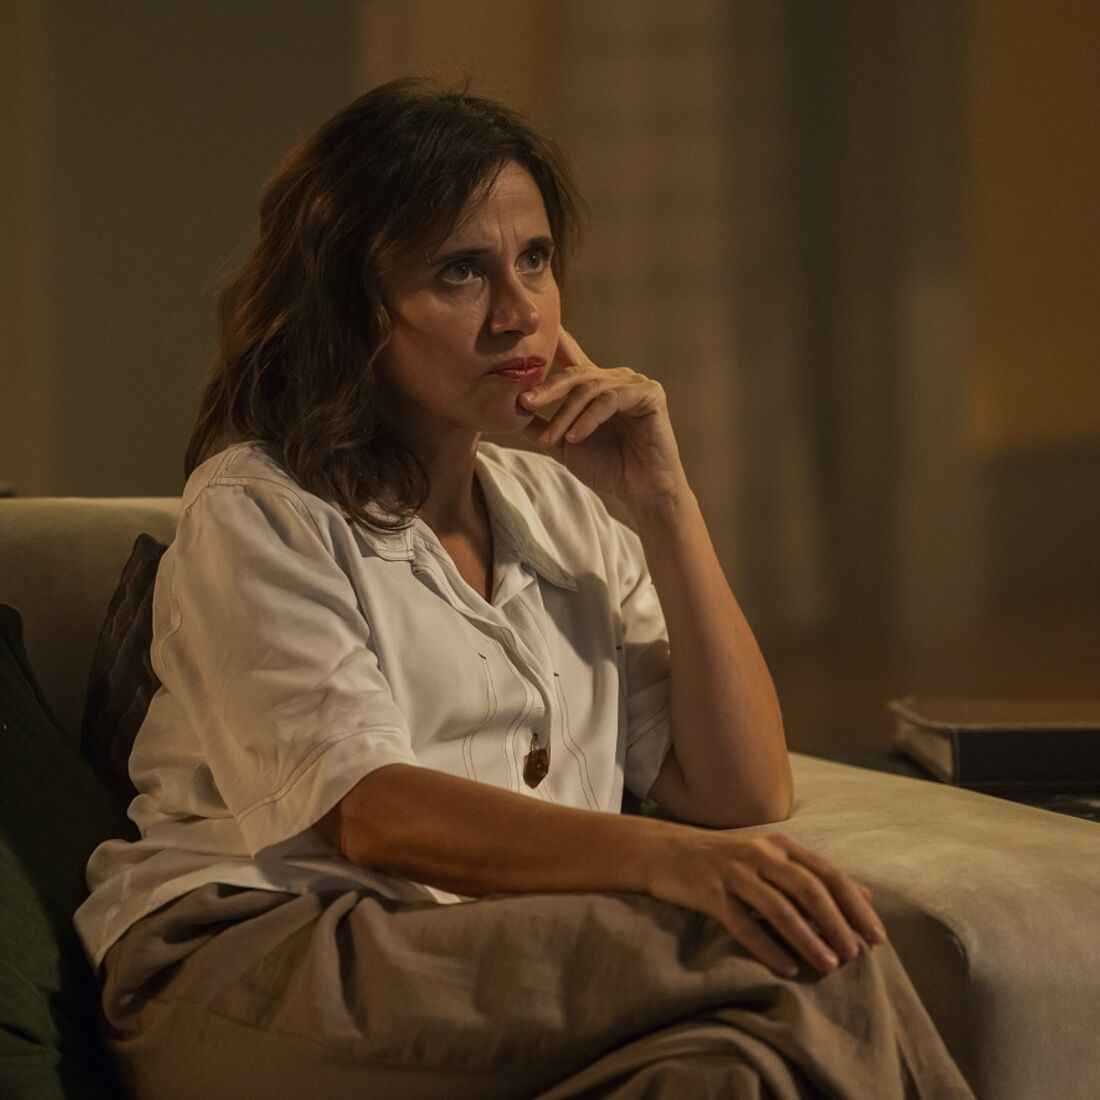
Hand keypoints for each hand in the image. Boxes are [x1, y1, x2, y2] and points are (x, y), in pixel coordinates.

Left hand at [518, 329, 687, 505]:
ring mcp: (634, 383)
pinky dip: (590, 419)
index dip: (550, 343)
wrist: (640, 490)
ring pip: (590, 389)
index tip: (524, 339)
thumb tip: (506, 409)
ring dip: (566, 414)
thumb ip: (539, 425)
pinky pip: (611, 400)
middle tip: (524, 403)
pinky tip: (576, 437)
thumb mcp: (563, 443)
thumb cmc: (607, 467)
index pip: (569, 355)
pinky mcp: (650, 393)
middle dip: (547, 389)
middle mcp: (614, 378)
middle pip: (574, 373)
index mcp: (595, 385)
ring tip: (552, 438)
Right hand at [648, 830, 886, 978]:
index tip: (877, 936)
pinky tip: (787, 968)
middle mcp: (760, 854)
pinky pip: (743, 924)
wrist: (665, 851)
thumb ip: (815, 874)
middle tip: (856, 954)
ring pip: (779, 908)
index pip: (828, 873)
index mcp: (780, 844)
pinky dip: (767, 947)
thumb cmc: (726, 859)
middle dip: (837, 923)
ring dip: (808, 938)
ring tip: (829, 965)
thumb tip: (866, 895)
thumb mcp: (772, 858)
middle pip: (808, 889)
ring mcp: (734, 873)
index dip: (855, 905)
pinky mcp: (710, 893)